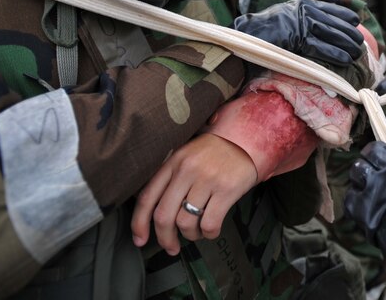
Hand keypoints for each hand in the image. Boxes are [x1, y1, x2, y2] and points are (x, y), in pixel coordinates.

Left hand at [131, 133, 257, 254]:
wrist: (247, 138)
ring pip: (186, 222)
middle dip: (164, 238)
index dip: (139, 223)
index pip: (147, 197)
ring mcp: (207, 179)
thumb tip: (152, 212)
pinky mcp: (227, 189)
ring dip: (190, 235)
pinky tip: (211, 230)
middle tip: (170, 247)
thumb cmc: (214, 152)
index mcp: (173, 161)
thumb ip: (170, 177)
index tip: (139, 239)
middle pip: (164, 215)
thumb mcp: (187, 156)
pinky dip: (209, 234)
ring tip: (197, 232)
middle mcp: (187, 169)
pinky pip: (210, 223)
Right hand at [233, 0, 363, 65]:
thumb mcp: (288, 16)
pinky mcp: (296, 38)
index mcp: (302, 4)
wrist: (245, 34)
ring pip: (330, 34)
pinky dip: (334, 53)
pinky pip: (320, 47)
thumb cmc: (265, 30)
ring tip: (356, 54)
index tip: (355, 21)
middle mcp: (303, 11)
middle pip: (333, 22)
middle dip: (348, 34)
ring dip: (346, 44)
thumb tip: (322, 26)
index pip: (329, 8)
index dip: (344, 15)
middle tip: (360, 44)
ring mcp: (300, 24)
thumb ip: (304, 18)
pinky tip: (344, 59)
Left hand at [344, 138, 385, 297]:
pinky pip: (351, 197)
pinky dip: (356, 201)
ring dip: (362, 176)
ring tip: (369, 185)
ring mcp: (376, 187)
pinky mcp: (364, 208)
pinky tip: (365, 207)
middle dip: (374, 156)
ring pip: (357, 169)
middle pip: (373, 150)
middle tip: (377, 166)